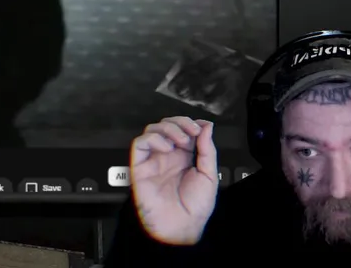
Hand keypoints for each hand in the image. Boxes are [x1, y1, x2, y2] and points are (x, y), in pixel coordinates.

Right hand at [130, 117, 218, 244]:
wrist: (180, 227)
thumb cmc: (195, 208)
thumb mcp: (210, 176)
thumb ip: (208, 150)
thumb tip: (206, 128)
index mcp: (185, 158)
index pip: (184, 131)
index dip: (191, 124)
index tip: (201, 126)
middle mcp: (168, 156)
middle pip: (168, 125)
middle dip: (180, 123)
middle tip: (191, 131)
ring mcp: (154, 160)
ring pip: (153, 129)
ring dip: (168, 129)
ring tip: (181, 140)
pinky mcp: (140, 166)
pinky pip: (140, 143)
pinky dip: (153, 139)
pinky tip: (166, 147)